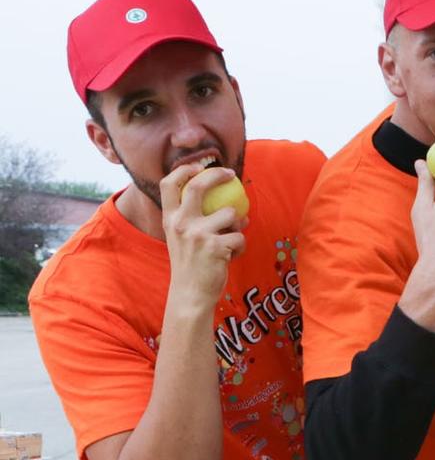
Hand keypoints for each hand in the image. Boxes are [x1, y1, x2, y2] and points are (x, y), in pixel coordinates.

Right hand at [162, 161, 247, 312]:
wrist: (190, 293)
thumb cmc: (190, 264)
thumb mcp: (181, 237)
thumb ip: (190, 218)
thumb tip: (215, 197)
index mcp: (170, 219)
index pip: (169, 184)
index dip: (184, 169)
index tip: (198, 165)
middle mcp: (181, 222)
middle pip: (199, 185)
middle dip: (217, 174)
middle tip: (231, 174)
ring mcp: (198, 233)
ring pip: (231, 214)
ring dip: (237, 226)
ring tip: (229, 240)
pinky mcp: (216, 246)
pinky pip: (240, 237)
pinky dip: (240, 246)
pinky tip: (231, 256)